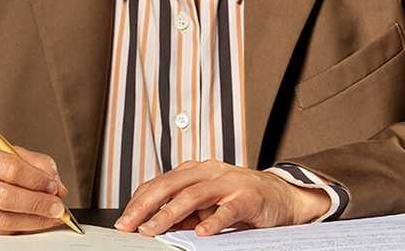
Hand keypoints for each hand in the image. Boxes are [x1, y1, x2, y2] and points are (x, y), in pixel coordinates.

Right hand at [0, 138, 69, 234]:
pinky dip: (17, 230)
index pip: (10, 168)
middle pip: (6, 197)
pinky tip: (29, 224)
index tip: (55, 187)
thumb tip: (55, 182)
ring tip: (49, 217)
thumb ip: (28, 161)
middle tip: (58, 208)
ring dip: (32, 221)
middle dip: (38, 205)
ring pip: (2, 220)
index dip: (37, 180)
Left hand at [114, 160, 330, 236]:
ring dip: (170, 214)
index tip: (124, 219)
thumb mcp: (207, 203)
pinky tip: (201, 233)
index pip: (160, 183)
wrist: (280, 195)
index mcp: (196, 171)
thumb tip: (156, 223)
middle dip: (145, 206)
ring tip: (153, 230)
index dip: (139, 200)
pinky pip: (227, 210)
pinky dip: (213, 221)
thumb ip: (184, 210)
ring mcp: (229, 183)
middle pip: (170, 186)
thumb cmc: (240, 198)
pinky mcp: (247, 198)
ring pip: (193, 196)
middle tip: (129, 225)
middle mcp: (209, 172)